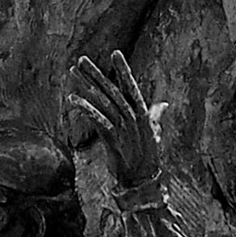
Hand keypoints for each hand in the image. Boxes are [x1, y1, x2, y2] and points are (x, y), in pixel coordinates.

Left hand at [66, 52, 161, 191]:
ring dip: (86, 86)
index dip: (124, 70)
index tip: (116, 53)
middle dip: (96, 74)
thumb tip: (163, 104)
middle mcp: (133, 119)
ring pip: (103, 102)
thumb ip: (156, 116)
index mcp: (143, 115)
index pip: (131, 87)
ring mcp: (124, 129)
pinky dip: (85, 109)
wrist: (143, 183)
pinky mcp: (114, 141)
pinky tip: (73, 99)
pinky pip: (98, 121)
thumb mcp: (153, 134)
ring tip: (73, 73)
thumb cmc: (147, 158)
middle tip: (81, 59)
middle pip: (112, 91)